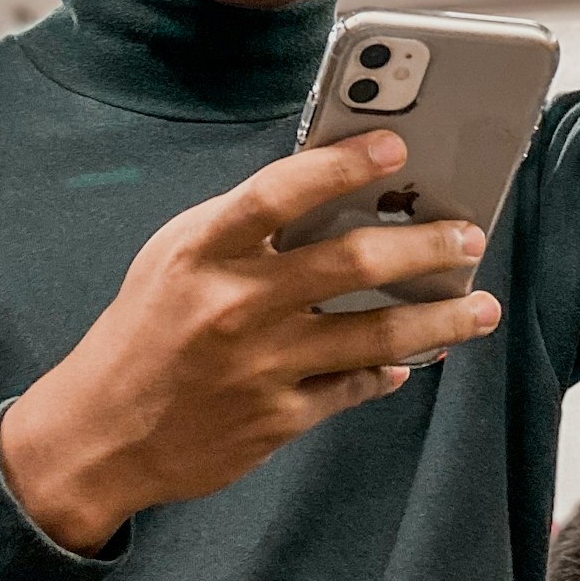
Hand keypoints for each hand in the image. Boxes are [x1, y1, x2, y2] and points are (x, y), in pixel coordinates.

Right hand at [0, 132, 501, 552]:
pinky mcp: (279, 419)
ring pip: (375, 333)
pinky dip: (391, 369)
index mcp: (203, 250)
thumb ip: (243, 225)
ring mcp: (262, 367)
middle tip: (466, 234)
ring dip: (439, 318)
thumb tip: (333, 191)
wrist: (100, 434)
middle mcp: (235, 305)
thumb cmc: (144, 330)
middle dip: (424, 245)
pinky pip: (355, 385)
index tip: (396, 146)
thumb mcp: (175, 257)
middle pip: (351, 263)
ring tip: (479, 306)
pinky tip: (413, 359)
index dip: (343, 162)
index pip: (282, 190)